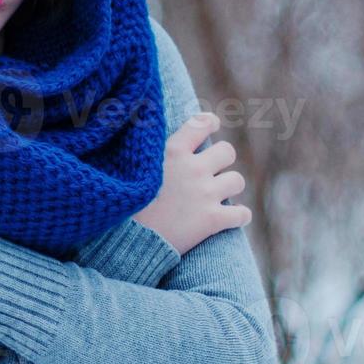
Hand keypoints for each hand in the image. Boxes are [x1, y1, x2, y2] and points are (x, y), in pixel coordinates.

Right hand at [131, 111, 251, 256]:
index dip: (210, 123)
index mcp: (172, 151)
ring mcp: (205, 194)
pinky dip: (239, 216)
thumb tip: (143, 133)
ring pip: (237, 180)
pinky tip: (233, 218)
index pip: (200, 124)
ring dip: (230, 187)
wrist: (127, 240)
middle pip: (227, 151)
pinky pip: (242, 214)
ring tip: (219, 195)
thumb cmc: (122, 203)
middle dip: (222, 160)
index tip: (213, 124)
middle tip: (212, 171)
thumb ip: (144, 151)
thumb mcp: (129, 166)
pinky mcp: (213, 220)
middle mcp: (193, 169)